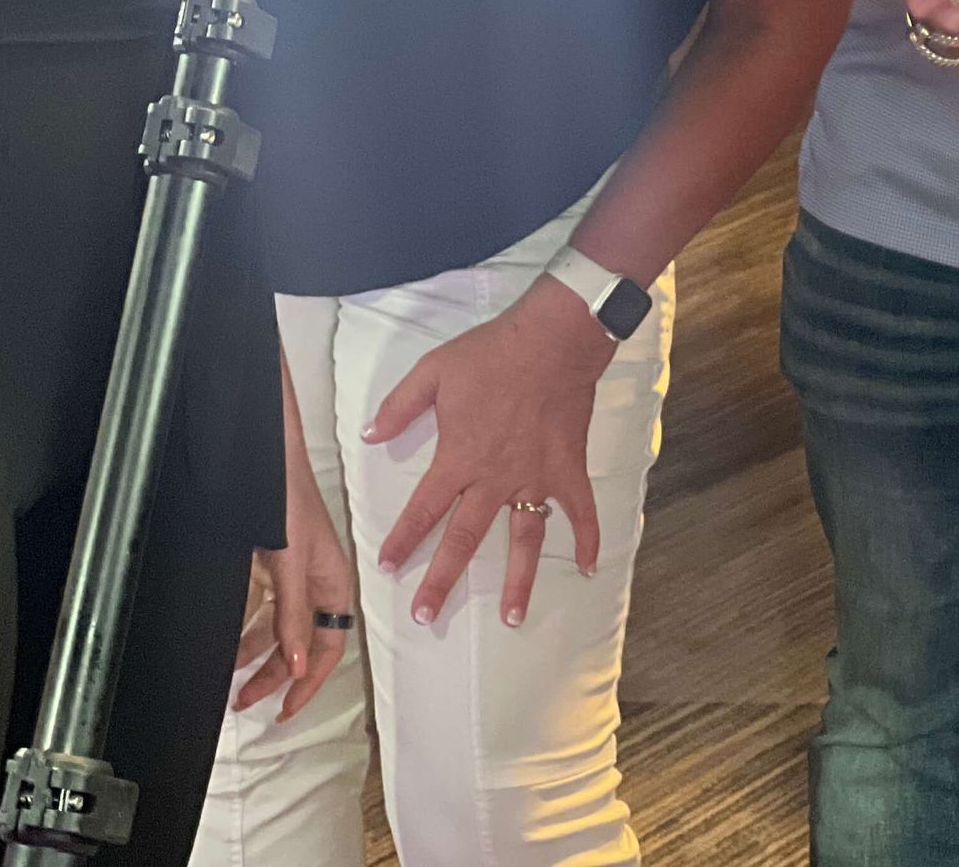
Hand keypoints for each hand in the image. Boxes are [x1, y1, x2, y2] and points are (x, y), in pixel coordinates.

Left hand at [234, 479, 355, 720]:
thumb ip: (294, 615)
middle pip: (299, 643)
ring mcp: (289, 575)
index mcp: (333, 583)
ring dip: (254, 654)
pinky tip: (226, 641)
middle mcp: (313, 584)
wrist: (264, 460)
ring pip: (275, 628)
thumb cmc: (290, 498)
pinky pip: (257, 608)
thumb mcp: (292, 562)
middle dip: (275, 674)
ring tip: (231, 678)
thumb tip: (298, 666)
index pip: (328, 646)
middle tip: (246, 700)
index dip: (310, 681)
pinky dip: (243, 627)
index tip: (287, 708)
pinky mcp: (267, 566)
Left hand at [366, 275, 614, 627]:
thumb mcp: (434, 371)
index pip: (424, 509)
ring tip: (511, 619)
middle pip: (465, 539)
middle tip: (427, 616)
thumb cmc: (492, 354)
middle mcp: (495, 479)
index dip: (402, 539)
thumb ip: (400, 406)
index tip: (386, 566)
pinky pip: (581, 512)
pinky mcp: (568, 469)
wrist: (552, 339)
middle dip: (443, 580)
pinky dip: (588, 539)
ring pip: (524, 541)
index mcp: (460, 458)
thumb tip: (369, 435)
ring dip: (518, 582)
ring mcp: (535, 479)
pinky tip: (590, 568)